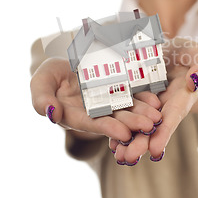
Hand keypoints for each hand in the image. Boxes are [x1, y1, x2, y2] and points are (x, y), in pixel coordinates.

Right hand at [30, 58, 161, 143]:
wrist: (64, 64)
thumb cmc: (49, 76)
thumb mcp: (40, 84)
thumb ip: (42, 100)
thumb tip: (52, 113)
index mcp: (75, 116)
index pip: (92, 124)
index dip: (108, 128)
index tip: (124, 134)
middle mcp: (94, 112)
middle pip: (115, 119)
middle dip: (132, 123)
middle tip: (150, 126)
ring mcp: (108, 100)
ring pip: (127, 108)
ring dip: (142, 113)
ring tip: (157, 116)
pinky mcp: (118, 88)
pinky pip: (133, 93)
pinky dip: (143, 97)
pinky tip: (155, 99)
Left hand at [110, 38, 197, 163]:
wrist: (178, 54)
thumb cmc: (193, 55)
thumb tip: (195, 79)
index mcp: (181, 98)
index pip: (172, 117)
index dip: (164, 134)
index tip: (156, 152)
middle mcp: (164, 106)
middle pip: (153, 127)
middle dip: (141, 143)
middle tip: (127, 158)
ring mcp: (149, 104)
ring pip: (139, 124)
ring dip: (128, 140)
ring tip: (117, 156)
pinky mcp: (137, 97)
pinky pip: (128, 112)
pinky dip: (120, 125)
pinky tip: (110, 139)